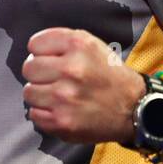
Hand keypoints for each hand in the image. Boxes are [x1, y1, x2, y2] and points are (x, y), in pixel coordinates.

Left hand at [21, 27, 145, 143]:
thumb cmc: (109, 75)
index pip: (35, 44)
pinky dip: (44, 114)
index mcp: (78, 45)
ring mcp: (64, 97)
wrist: (133, 107)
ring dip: (40, 95)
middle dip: (39, 74)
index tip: (51, 60)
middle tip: (54, 80)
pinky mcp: (62, 121)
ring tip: (58, 96)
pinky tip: (60, 110)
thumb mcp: (93, 45)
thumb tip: (32, 52)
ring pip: (29, 92)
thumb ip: (62, 42)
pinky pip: (34, 114)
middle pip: (28, 68)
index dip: (41, 53)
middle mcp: (71, 69)